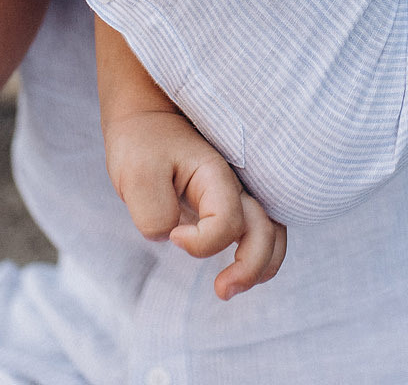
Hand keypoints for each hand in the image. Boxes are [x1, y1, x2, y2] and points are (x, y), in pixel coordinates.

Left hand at [104, 107, 287, 299]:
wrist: (148, 115)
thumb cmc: (143, 141)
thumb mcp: (136, 174)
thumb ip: (153, 213)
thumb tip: (173, 237)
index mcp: (216, 174)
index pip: (227, 222)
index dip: (201, 242)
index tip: (173, 236)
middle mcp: (236, 185)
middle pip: (265, 232)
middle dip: (250, 268)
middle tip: (221, 290)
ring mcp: (236, 193)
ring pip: (271, 233)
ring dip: (261, 266)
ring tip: (231, 288)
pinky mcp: (228, 201)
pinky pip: (258, 231)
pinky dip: (257, 255)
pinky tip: (236, 274)